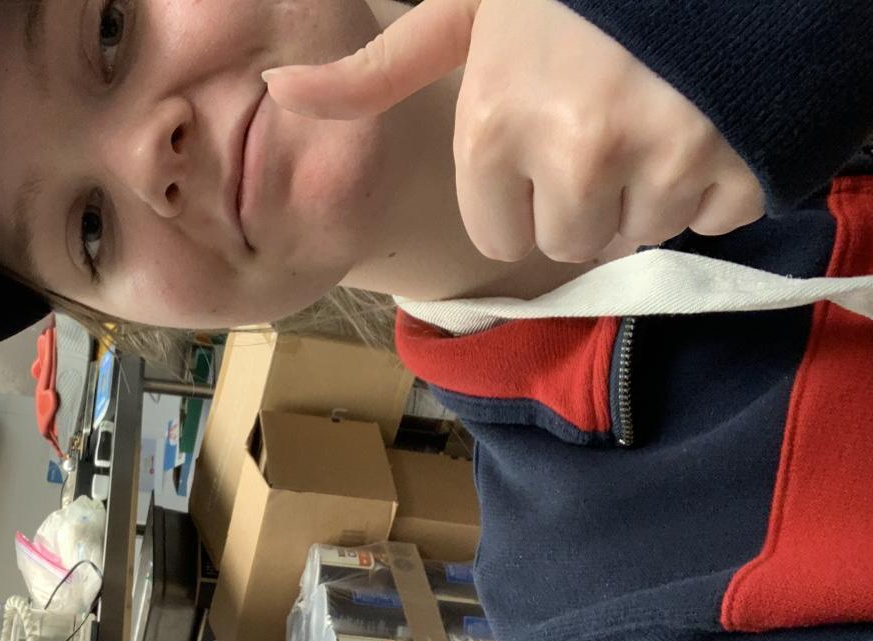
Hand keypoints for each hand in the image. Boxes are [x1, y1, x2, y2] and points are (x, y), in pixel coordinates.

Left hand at [263, 0, 765, 263]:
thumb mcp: (465, 10)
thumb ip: (378, 69)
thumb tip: (278, 89)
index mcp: (497, 127)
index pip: (497, 233)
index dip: (519, 193)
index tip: (544, 141)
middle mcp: (574, 158)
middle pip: (569, 239)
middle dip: (581, 198)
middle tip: (605, 121)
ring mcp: (663, 163)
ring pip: (641, 230)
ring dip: (647, 189)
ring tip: (656, 109)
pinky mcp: (739, 167)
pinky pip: (715, 217)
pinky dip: (717, 180)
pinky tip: (709, 116)